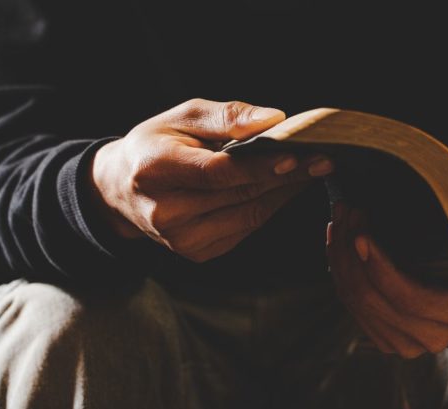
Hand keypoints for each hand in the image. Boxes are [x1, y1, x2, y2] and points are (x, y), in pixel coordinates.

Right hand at [90, 98, 333, 261]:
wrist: (121, 189)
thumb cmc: (157, 144)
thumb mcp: (183, 116)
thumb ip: (227, 117)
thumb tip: (274, 120)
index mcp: (156, 170)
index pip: (219, 172)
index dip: (262, 166)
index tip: (302, 155)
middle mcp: (166, 212)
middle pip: (240, 194)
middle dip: (288, 176)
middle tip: (325, 159)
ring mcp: (182, 239)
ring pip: (250, 214)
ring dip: (286, 192)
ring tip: (315, 170)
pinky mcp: (198, 253)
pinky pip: (246, 227)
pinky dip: (271, 206)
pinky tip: (287, 187)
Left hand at [327, 203, 447, 357]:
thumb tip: (406, 199)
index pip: (408, 298)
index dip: (378, 265)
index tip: (361, 231)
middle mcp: (435, 337)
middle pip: (374, 300)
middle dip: (351, 251)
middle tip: (347, 211)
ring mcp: (408, 343)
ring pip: (357, 303)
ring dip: (340, 257)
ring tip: (340, 218)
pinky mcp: (387, 338)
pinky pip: (353, 307)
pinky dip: (341, 273)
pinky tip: (338, 241)